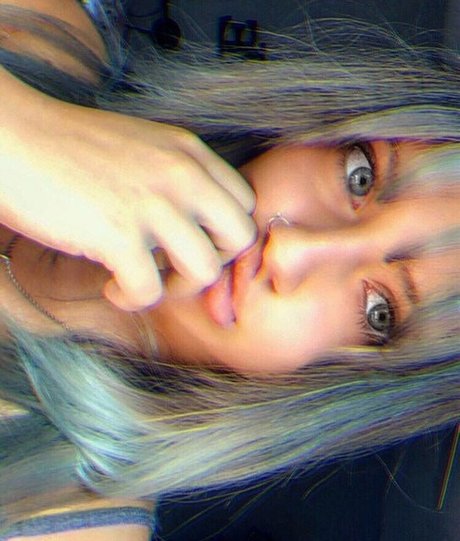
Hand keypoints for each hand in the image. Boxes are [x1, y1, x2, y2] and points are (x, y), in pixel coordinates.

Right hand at [0, 95, 255, 309]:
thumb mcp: (143, 149)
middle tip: (177, 270)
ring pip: (206, 270)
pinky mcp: (117, 233)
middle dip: (214, 264)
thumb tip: (194, 226)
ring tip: (144, 279)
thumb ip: (177, 179)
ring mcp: (152, 203)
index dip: (224, 234)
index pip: (244, 203)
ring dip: (177, 288)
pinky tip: (113, 286)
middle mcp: (181, 174)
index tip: (193, 245)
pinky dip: (134, 299)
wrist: (12, 137)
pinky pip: (151, 291)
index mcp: (188, 152)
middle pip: (241, 238)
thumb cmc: (71, 148)